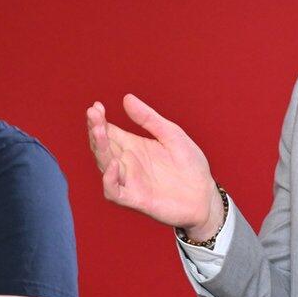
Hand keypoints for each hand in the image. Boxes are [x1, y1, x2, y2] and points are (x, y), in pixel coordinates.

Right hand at [87, 94, 220, 238]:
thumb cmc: (189, 165)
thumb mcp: (171, 135)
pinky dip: (109, 179)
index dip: (99, 120)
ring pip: (104, 165)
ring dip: (99, 149)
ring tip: (99, 131)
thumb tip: (127, 98)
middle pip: (102, 146)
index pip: (108, 131)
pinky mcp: (135, 198)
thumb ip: (149, 119)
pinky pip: (113, 191)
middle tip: (93, 114)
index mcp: (133, 146)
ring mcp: (129, 181)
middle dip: (96, 130)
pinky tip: (113, 163)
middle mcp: (126, 162)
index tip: (96, 106)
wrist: (205, 195)